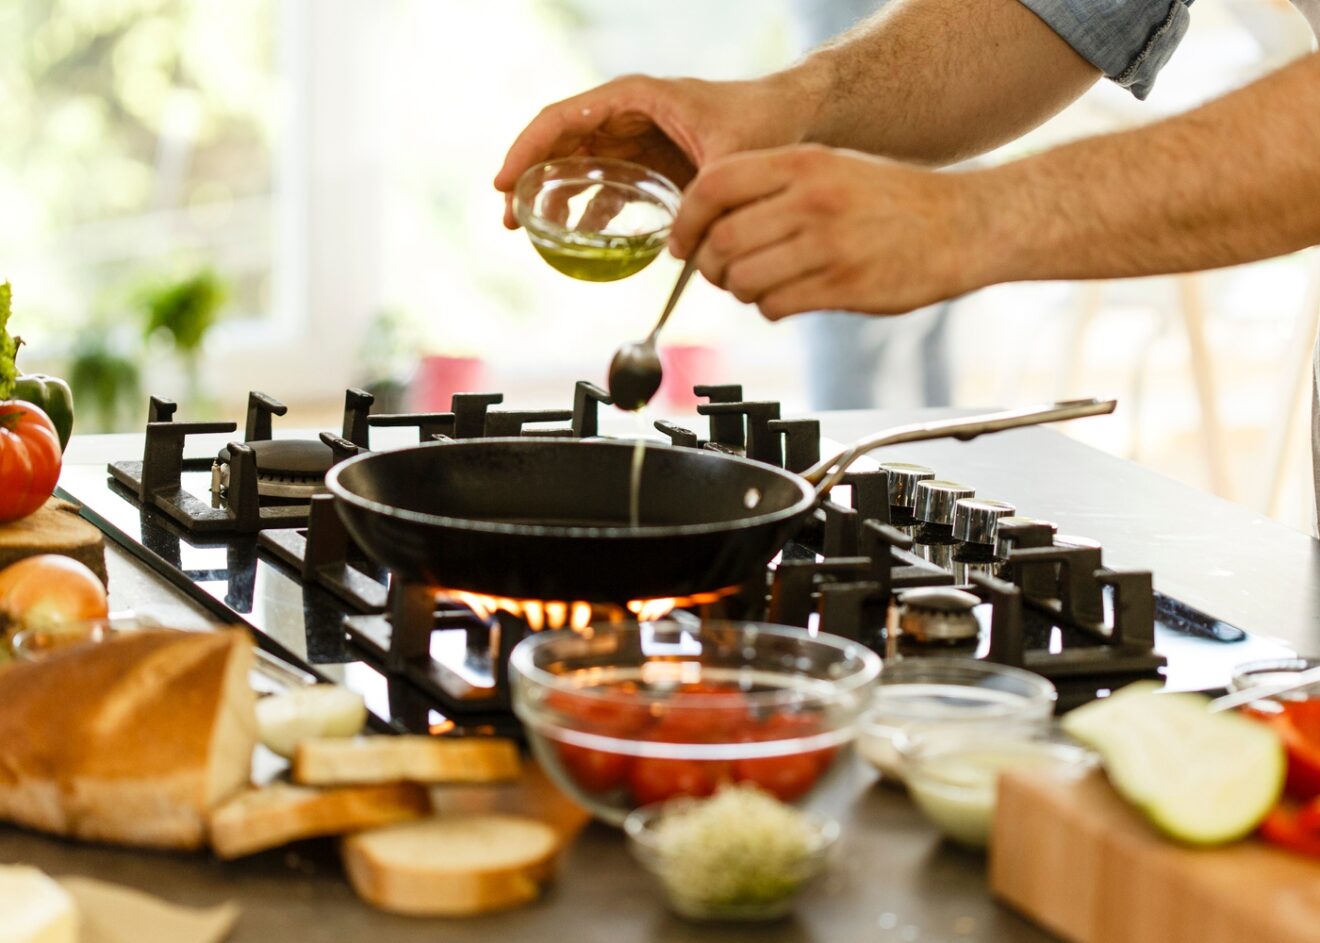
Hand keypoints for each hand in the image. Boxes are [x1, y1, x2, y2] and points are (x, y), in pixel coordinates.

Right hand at [494, 74, 813, 228]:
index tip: (505, 183)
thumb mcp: (730, 157)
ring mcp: (633, 139)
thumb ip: (705, 200)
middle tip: (512, 221)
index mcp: (634, 98)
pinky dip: (588, 211)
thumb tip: (681, 250)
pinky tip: (578, 241)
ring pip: (577, 167)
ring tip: (534, 235)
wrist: (790, 120)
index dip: (527, 151)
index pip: (562, 119)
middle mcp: (625, 115)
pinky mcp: (646, 164)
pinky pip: (605, 186)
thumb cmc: (760, 122)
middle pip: (560, 144)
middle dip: (530, 181)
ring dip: (554, 200)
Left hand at [669, 145, 988, 319]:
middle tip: (719, 273)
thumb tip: (709, 224)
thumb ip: (772, 187)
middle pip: (720, 241)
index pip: (712, 186)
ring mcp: (828, 245)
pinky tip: (787, 298)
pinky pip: (775, 306)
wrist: (963, 224)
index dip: (685, 221)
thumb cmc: (892, 199)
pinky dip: (769, 308)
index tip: (681, 243)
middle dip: (709, 267)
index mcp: (802, 163)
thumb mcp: (831, 167)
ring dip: (739, 291)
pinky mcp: (845, 286)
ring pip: (743, 280)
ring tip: (757, 286)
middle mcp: (812, 199)